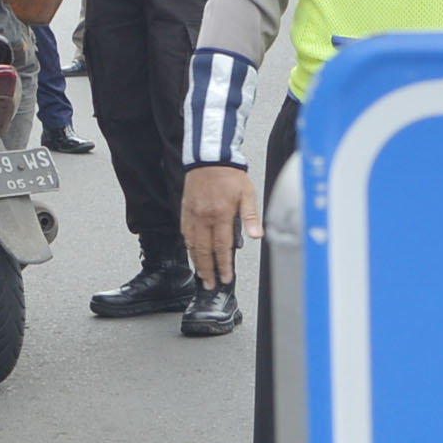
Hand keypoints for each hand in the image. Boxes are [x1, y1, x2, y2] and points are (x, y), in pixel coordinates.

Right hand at [180, 162, 256, 289]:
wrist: (210, 158)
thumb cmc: (231, 175)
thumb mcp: (248, 194)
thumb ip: (251, 217)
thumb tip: (257, 236)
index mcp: (221, 214)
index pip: (221, 247)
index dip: (223, 265)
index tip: (225, 277)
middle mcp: (204, 217)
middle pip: (203, 250)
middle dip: (207, 270)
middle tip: (210, 284)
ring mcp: (192, 214)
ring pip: (192, 244)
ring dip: (196, 261)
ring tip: (201, 274)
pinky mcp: (185, 209)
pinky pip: (184, 232)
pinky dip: (188, 245)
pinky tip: (192, 252)